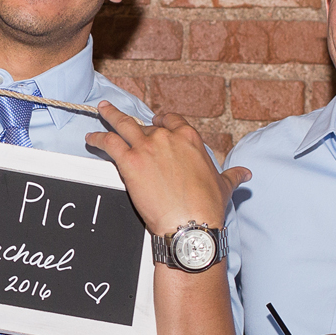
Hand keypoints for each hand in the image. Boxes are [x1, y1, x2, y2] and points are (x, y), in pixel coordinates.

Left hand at [85, 105, 247, 238]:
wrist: (190, 224)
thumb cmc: (207, 207)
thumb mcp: (224, 186)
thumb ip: (232, 175)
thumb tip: (244, 174)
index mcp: (190, 139)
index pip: (172, 120)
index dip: (162, 120)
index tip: (157, 121)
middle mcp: (167, 138)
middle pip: (145, 124)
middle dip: (133, 122)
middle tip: (123, 117)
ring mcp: (147, 147)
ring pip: (123, 124)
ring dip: (110, 116)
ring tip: (101, 110)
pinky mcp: (129, 161)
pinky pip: (108, 143)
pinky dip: (97, 138)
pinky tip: (91, 138)